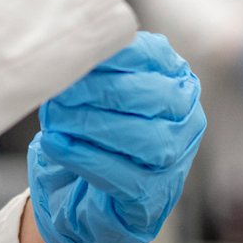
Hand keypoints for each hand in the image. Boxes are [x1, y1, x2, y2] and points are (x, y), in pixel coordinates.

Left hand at [27, 33, 204, 242]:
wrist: (86, 194)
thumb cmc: (95, 133)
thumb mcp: (99, 92)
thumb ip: (96, 68)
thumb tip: (70, 47)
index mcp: (177, 80)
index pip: (154, 56)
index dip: (114, 54)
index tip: (75, 55)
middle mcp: (187, 119)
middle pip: (155, 97)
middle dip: (102, 90)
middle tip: (60, 91)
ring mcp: (177, 160)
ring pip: (147, 138)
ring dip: (92, 125)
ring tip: (54, 118)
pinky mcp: (155, 196)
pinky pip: (124, 176)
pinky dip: (84, 158)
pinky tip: (55, 145)